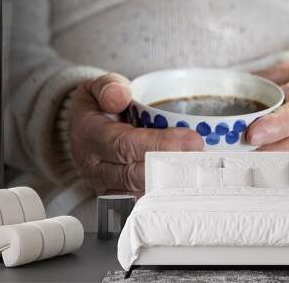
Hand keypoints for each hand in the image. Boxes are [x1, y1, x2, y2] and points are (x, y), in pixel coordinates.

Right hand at [69, 73, 202, 195]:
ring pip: (140, 194)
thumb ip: (109, 86)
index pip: (125, 145)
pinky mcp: (117, 196)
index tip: (192, 141)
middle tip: (204, 159)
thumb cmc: (99, 107)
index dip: (160, 145)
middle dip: (173, 167)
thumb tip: (120, 97)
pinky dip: (166, 195)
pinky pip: (142, 202)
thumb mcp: (98, 87)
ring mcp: (104, 186)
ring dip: (172, 186)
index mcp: (88, 135)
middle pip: (135, 175)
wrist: (84, 130)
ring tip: (201, 173)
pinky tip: (189, 187)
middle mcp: (93, 166)